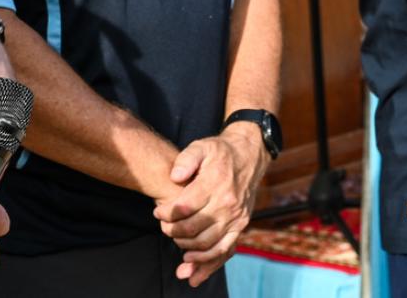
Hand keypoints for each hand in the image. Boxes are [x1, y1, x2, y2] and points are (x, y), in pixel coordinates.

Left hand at [153, 124, 269, 286]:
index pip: (184, 208)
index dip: (166, 213)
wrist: (248, 156)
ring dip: (185, 247)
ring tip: (174, 238)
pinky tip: (190, 261)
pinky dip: (206, 261)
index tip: (158, 211)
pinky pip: (223, 250)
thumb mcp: (201, 146)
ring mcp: (235, 217)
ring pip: (206, 243)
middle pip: (193, 228)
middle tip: (163, 226)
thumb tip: (174, 176)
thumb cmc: (220, 152)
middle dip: (172, 231)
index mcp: (214, 183)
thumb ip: (186, 159)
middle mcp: (227, 203)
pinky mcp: (240, 226)